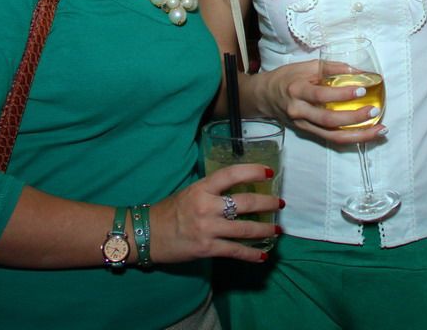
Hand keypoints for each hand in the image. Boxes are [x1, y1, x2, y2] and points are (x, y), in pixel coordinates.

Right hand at [149, 164, 280, 263]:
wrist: (146, 235)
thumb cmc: (169, 211)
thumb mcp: (190, 192)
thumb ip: (212, 191)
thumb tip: (237, 188)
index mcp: (201, 188)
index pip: (231, 174)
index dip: (252, 171)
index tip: (269, 172)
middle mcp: (206, 207)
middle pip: (245, 203)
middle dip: (267, 203)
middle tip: (279, 203)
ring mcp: (207, 229)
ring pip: (245, 229)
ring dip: (265, 230)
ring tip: (277, 230)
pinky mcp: (207, 248)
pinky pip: (235, 251)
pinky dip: (251, 254)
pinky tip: (263, 255)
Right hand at [254, 60, 385, 143]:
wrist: (265, 97)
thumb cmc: (287, 78)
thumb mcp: (306, 66)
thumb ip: (332, 67)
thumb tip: (359, 70)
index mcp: (297, 91)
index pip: (321, 95)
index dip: (342, 94)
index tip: (362, 89)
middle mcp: (300, 111)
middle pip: (329, 121)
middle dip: (354, 118)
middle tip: (374, 111)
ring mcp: (304, 125)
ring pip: (333, 136)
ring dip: (359, 136)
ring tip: (379, 130)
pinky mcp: (309, 133)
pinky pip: (332, 139)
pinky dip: (351, 138)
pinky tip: (367, 134)